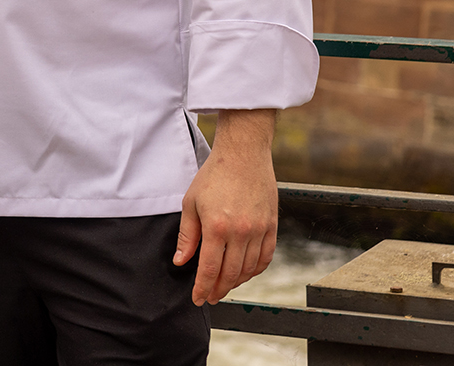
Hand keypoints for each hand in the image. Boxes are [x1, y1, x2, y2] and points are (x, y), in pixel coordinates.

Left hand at [175, 109, 278, 304]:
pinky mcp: (272, 227)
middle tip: (210, 297)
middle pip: (231, 274)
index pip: (210, 269)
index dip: (203, 288)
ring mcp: (260, 230)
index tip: (198, 299)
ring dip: (237, 282)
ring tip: (224, 287)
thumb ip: (187, 236)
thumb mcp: (191, 203)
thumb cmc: (213, 176)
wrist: (243, 155)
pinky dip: (255, 270)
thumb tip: (181, 262)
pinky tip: (244, 273)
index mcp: (217, 227)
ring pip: (249, 269)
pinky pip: (265, 258)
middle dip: (219, 289)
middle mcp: (241, 232)